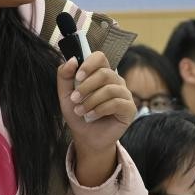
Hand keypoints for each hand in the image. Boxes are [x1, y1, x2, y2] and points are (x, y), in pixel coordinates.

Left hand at [57, 52, 135, 184]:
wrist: (86, 137)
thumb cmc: (78, 114)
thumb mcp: (65, 94)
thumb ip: (65, 76)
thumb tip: (72, 59)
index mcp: (101, 73)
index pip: (100, 57)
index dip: (88, 64)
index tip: (77, 77)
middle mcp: (115, 81)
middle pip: (104, 73)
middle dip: (86, 87)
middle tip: (74, 99)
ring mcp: (125, 94)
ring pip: (109, 89)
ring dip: (91, 101)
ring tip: (80, 111)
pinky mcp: (129, 109)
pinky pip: (116, 103)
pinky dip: (100, 110)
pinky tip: (91, 117)